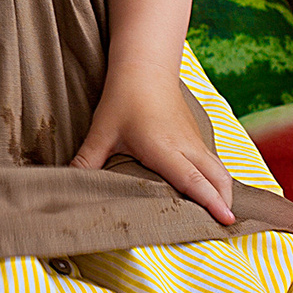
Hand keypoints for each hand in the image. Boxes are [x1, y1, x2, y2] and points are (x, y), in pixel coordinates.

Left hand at [71, 71, 236, 226]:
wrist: (145, 66)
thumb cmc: (123, 98)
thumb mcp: (101, 131)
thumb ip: (86, 161)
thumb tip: (67, 183)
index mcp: (164, 148)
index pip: (193, 179)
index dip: (210, 201)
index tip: (225, 220)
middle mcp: (186, 146)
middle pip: (217, 178)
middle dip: (225, 203)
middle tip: (225, 226)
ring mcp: (194, 140)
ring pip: (219, 169)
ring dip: (224, 191)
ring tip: (223, 215)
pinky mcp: (195, 136)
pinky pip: (213, 162)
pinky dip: (218, 179)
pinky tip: (211, 191)